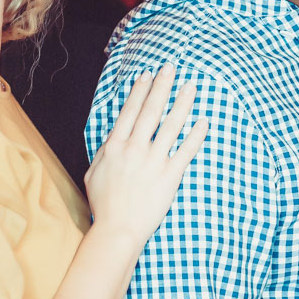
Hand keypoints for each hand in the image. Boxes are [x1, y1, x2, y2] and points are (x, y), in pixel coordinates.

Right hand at [85, 65, 207, 243]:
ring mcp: (153, 162)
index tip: (148, 75)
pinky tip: (204, 121)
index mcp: (114, 146)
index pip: (130, 111)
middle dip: (162, 86)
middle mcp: (134, 149)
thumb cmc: (104, 204)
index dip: (140, 91)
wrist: (117, 231)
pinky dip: (196, 135)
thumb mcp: (94, 172)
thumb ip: (105, 151)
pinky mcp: (170, 176)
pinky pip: (186, 150)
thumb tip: (114, 135)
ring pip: (171, 125)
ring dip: (182, 103)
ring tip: (191, 86)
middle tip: (171, 67)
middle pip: (151, 111)